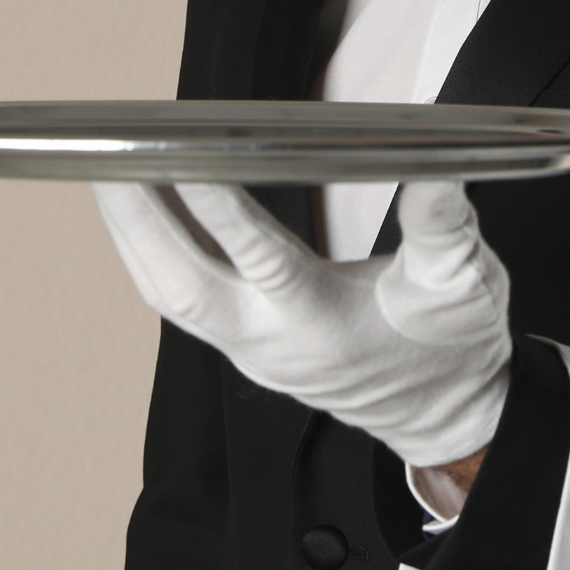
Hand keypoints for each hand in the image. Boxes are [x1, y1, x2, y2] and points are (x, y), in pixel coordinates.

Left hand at [93, 180, 511, 467]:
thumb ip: (446, 226)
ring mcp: (248, 349)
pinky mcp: (241, 346)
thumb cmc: (453, 346)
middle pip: (182, 284)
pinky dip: (150, 252)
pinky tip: (140, 210)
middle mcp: (271, 342)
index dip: (217, 208)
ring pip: (168, 294)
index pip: (259, 259)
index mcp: (324, 323)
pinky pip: (177, 300)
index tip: (178, 154)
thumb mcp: (465, 282)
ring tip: (108, 169)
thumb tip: (434, 169)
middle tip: (105, 154)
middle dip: (137, 219)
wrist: (440, 415)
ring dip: (132, 235)